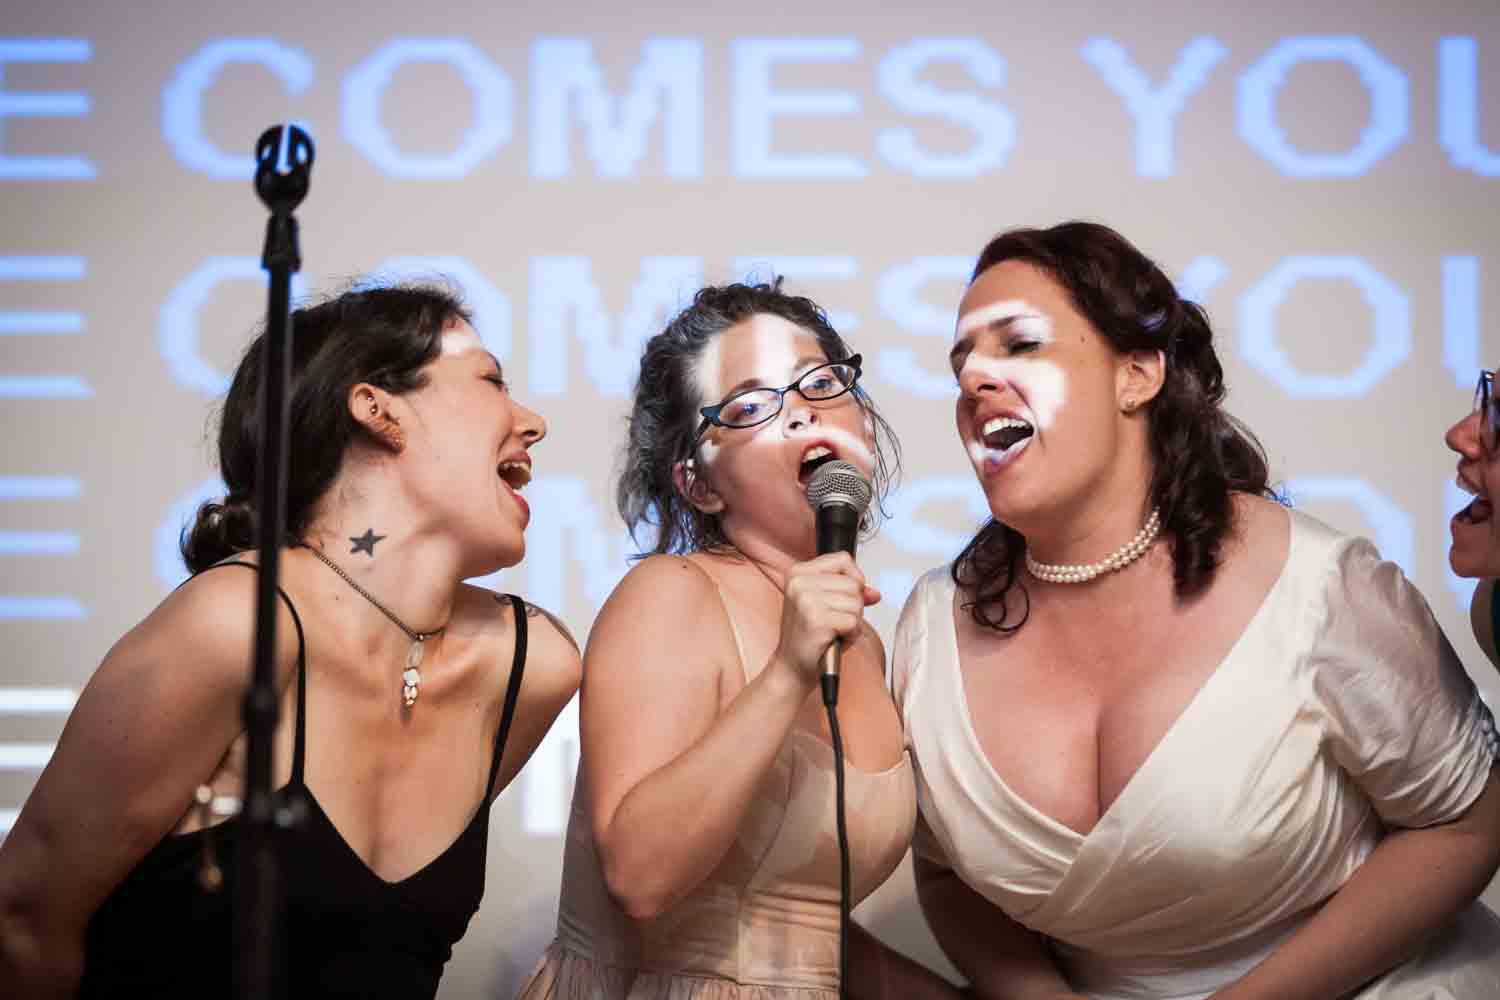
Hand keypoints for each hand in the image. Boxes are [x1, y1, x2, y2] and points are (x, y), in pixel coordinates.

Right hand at [773, 552, 879, 683]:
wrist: (791, 668)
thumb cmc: (809, 637)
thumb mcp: (826, 605)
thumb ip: (850, 592)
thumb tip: (874, 593)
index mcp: (797, 572)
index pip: (843, 559)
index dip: (854, 579)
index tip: (844, 597)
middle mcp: (799, 582)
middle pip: (853, 583)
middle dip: (853, 606)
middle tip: (834, 621)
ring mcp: (806, 601)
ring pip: (856, 602)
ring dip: (852, 622)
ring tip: (833, 631)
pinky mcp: (816, 620)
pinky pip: (854, 621)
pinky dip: (851, 634)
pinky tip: (834, 639)